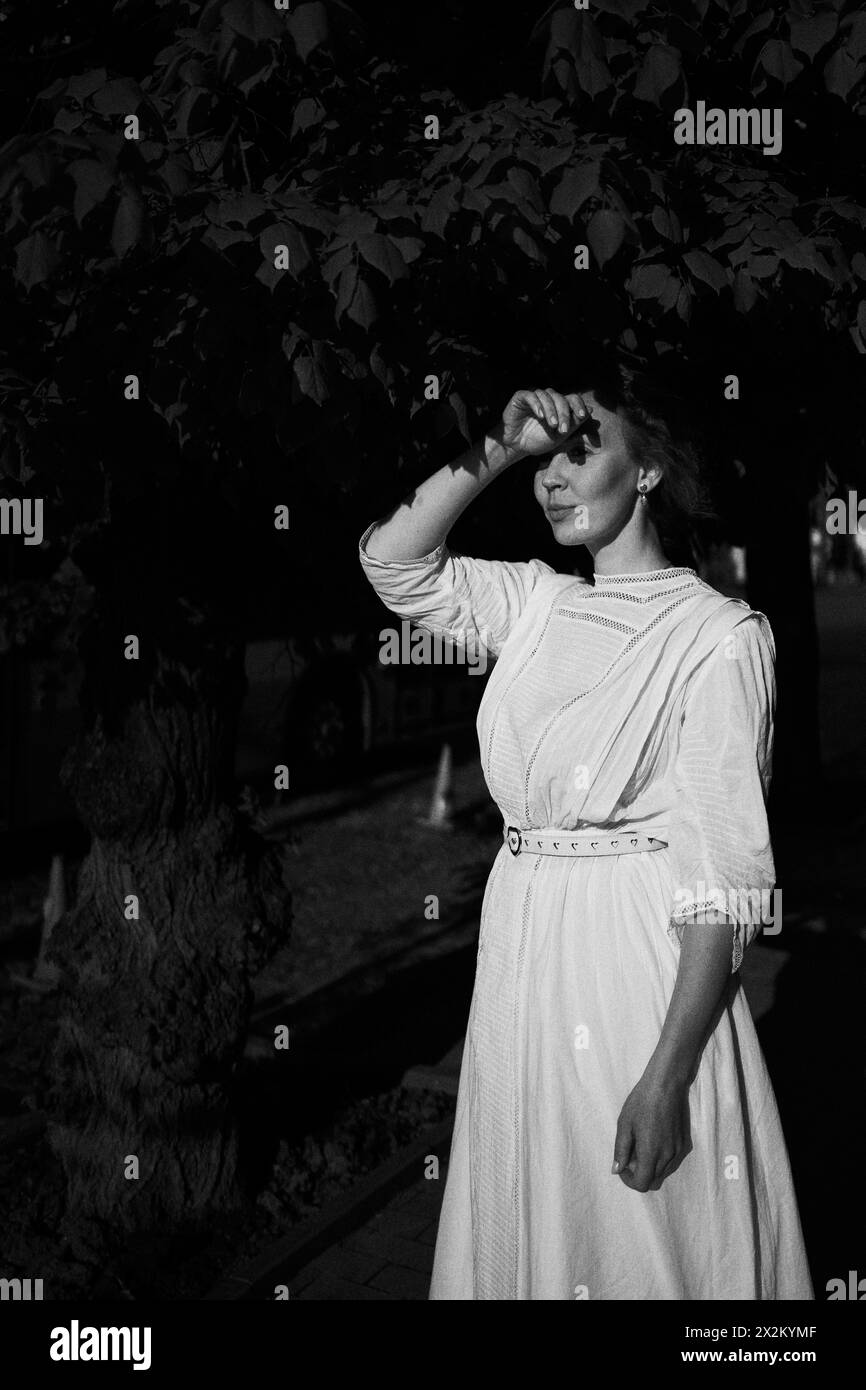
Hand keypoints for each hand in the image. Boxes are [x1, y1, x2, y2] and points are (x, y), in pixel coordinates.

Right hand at [492, 387, 592, 462]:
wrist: (517, 446)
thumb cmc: (539, 440)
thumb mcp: (560, 436)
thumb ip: (575, 423)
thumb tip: (590, 410)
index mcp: (559, 405)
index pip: (572, 398)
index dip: (579, 405)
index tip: (582, 415)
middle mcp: (548, 398)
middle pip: (561, 398)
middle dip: (564, 413)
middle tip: (563, 429)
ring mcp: (535, 397)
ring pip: (547, 395)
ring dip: (551, 410)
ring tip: (552, 425)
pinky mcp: (520, 397)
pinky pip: (530, 396)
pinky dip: (537, 404)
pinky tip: (540, 415)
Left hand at [612, 1074, 691, 1192]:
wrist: (666, 1085)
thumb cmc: (641, 1102)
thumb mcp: (624, 1125)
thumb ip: (621, 1150)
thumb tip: (616, 1170)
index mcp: (651, 1153)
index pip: (642, 1184)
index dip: (629, 1180)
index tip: (623, 1167)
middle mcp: (667, 1157)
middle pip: (653, 1181)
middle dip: (639, 1174)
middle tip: (630, 1155)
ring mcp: (678, 1151)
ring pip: (663, 1172)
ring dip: (650, 1167)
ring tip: (641, 1145)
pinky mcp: (684, 1144)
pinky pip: (671, 1162)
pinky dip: (661, 1160)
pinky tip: (654, 1139)